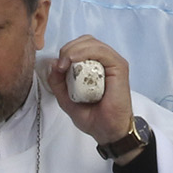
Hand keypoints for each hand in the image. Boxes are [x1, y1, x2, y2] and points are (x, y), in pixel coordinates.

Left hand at [46, 35, 137, 161]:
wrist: (107, 131)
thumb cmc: (92, 116)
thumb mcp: (66, 99)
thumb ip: (58, 82)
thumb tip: (53, 63)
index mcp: (94, 66)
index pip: (80, 46)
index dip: (66, 51)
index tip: (57, 67)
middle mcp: (105, 62)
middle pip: (85, 41)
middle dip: (68, 48)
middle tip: (60, 65)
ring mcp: (113, 63)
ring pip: (92, 43)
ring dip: (74, 50)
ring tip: (65, 63)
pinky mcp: (119, 67)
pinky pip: (102, 52)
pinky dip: (86, 52)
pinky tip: (73, 61)